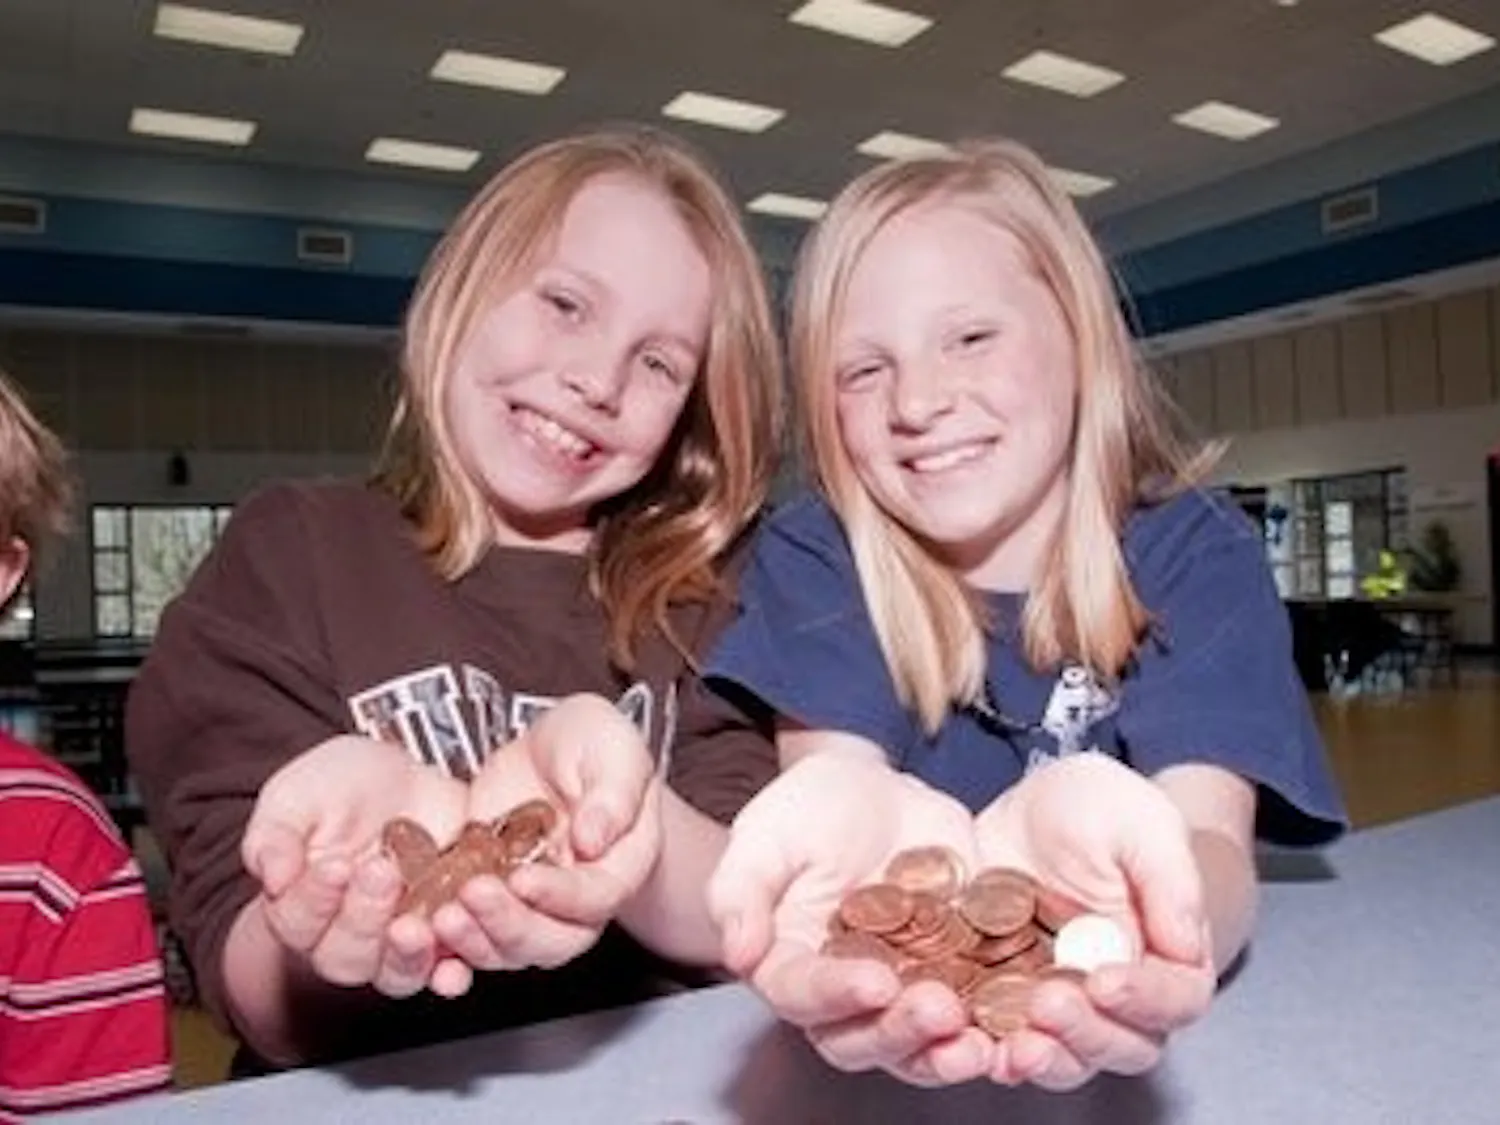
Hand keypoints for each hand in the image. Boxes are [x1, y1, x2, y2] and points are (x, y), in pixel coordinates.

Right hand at [242, 735, 467, 998]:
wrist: (413, 774)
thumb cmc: (347, 785)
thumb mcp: (301, 794)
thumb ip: (276, 834)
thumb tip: (272, 877)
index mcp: (301, 907)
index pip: (297, 923)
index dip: (314, 900)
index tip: (335, 865)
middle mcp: (348, 935)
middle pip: (346, 956)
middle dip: (363, 917)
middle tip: (381, 871)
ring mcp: (399, 941)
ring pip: (396, 973)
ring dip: (407, 954)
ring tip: (416, 922)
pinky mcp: (448, 934)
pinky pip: (449, 967)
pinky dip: (451, 971)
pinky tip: (454, 964)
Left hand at [428, 694, 662, 988]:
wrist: (549, 751)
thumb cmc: (589, 746)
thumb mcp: (611, 750)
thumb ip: (613, 793)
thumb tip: (595, 839)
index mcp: (618, 866)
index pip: (595, 897)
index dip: (561, 895)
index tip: (524, 879)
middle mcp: (576, 901)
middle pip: (550, 940)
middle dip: (510, 925)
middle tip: (474, 894)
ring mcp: (528, 907)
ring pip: (506, 948)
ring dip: (474, 940)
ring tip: (441, 917)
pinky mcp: (486, 902)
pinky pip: (467, 937)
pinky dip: (442, 946)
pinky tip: (418, 933)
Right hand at [708, 751, 995, 1085]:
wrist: (877, 789)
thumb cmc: (809, 810)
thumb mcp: (767, 833)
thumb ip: (742, 889)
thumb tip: (738, 951)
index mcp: (790, 964)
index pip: (804, 996)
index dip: (836, 995)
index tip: (874, 981)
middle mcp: (843, 994)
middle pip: (863, 1038)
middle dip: (901, 1032)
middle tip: (938, 1009)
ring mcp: (903, 992)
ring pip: (919, 1045)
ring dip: (948, 1051)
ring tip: (979, 1041)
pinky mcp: (956, 979)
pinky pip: (976, 1018)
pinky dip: (998, 1028)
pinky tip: (1022, 1022)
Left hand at [974, 752, 1213, 1089]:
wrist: (1026, 811)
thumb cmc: (1096, 809)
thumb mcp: (1136, 820)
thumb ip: (1169, 875)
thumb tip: (1187, 943)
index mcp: (1167, 955)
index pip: (1176, 998)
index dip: (1146, 999)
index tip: (1105, 980)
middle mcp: (1121, 996)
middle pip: (1123, 1043)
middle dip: (1087, 1033)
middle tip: (1048, 1005)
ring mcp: (1064, 1005)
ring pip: (1067, 1057)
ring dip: (1044, 1057)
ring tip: (1015, 1045)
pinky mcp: (1008, 1003)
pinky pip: (1004, 1042)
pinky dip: (991, 1051)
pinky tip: (972, 1042)